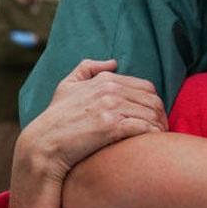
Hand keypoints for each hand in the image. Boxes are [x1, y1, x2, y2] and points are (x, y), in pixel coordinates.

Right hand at [18, 59, 166, 182]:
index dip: (154, 102)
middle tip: (162, 130)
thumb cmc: (55, 118)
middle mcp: (109, 90)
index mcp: (104, 80)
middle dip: (161, 116)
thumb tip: (112, 62)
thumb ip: (87, 69)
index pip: (145, 86)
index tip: (156, 117)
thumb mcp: (67, 86)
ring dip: (159, 127)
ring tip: (160, 139)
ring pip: (151, 114)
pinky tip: (152, 143)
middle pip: (152, 100)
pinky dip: (153, 136)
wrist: (44, 145)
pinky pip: (144, 128)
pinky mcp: (111, 127)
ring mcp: (110, 108)